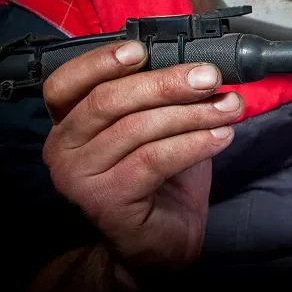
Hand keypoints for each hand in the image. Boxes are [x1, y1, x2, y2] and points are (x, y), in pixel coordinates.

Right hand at [40, 41, 243, 270]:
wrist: (160, 241)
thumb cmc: (159, 178)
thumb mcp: (158, 125)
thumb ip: (161, 95)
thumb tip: (199, 64)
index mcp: (68, 121)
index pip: (66, 82)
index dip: (100, 61)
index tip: (141, 49)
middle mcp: (62, 147)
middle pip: (109, 100)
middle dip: (166, 83)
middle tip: (210, 77)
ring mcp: (79, 177)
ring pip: (137, 128)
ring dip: (192, 113)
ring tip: (229, 107)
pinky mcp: (105, 200)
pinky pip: (154, 160)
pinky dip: (194, 143)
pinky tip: (221, 136)